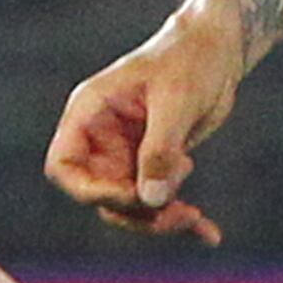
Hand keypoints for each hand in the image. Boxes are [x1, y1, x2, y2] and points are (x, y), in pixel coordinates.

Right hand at [45, 17, 246, 243]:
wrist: (218, 49)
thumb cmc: (190, 59)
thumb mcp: (176, 100)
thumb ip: (159, 149)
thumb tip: (149, 200)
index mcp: (90, 112)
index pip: (64, 167)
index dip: (90, 192)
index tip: (132, 196)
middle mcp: (102, 137)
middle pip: (100, 196)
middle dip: (137, 212)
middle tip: (181, 212)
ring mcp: (126, 153)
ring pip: (129, 207)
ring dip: (160, 219)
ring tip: (195, 216)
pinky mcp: (153, 164)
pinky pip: (157, 202)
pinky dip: (181, 219)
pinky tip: (210, 234)